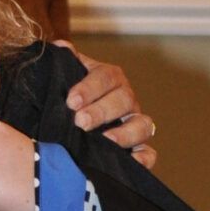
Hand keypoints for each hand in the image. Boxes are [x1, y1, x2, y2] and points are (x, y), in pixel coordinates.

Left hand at [58, 47, 156, 167]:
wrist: (68, 122)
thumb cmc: (66, 99)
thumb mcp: (63, 79)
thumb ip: (62, 64)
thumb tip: (61, 48)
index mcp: (109, 79)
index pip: (106, 77)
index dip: (90, 88)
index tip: (71, 101)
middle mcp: (126, 100)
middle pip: (124, 100)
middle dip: (102, 111)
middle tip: (80, 122)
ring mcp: (134, 125)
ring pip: (142, 125)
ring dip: (124, 133)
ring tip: (104, 140)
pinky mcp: (138, 149)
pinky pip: (149, 154)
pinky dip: (144, 159)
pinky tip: (131, 162)